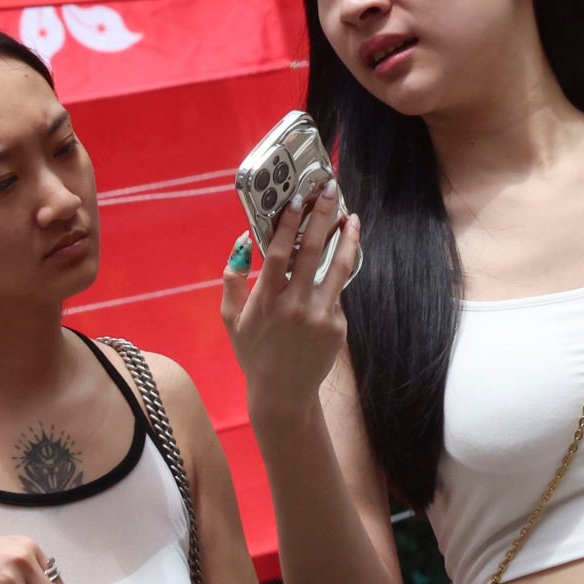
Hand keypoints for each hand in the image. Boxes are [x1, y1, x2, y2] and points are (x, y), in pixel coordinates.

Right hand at [223, 179, 359, 419]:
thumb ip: (232, 280)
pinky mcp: (338, 326)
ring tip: (352, 218)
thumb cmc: (254, 352)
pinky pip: (337, 294)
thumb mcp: (231, 319)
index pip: (280, 254)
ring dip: (347, 238)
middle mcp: (295, 306)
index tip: (298, 199)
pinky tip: (335, 268)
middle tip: (330, 191)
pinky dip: (335, 278)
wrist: (283, 392)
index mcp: (266, 301)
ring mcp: (320, 317)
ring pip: (338, 268)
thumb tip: (243, 243)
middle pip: (312, 251)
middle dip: (322, 216)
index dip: (288, 224)